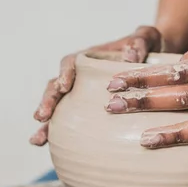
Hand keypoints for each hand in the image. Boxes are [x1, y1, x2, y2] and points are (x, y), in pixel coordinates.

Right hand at [30, 26, 166, 145]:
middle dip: (47, 102)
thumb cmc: (145, 47)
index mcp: (89, 58)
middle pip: (56, 87)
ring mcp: (79, 95)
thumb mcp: (146, 39)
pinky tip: (46, 147)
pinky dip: (57, 134)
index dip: (64, 74)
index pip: (70, 63)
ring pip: (57, 108)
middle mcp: (78, 77)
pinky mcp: (84, 111)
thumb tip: (130, 57)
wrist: (150, 60)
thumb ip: (138, 43)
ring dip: (46, 124)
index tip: (63, 87)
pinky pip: (68, 122)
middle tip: (41, 117)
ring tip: (37, 140)